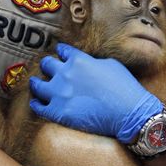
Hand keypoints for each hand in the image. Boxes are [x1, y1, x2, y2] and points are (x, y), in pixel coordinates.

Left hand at [29, 43, 161, 142]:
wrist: (129, 113)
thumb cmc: (125, 87)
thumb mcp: (111, 65)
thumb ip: (93, 61)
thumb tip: (86, 64)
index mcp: (79, 60)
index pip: (63, 51)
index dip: (62, 52)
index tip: (61, 53)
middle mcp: (65, 74)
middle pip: (47, 65)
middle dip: (47, 65)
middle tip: (47, 67)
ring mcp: (60, 94)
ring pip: (37, 85)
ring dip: (37, 83)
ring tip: (35, 83)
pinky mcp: (58, 112)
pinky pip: (39, 106)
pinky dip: (37, 103)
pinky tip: (37, 103)